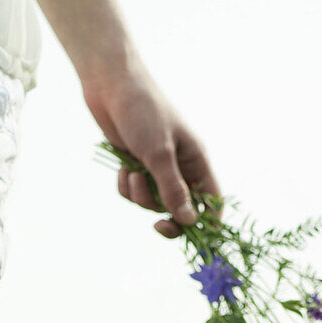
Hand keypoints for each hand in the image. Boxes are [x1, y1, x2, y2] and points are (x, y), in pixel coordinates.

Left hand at [81, 61, 223, 237]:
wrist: (109, 84)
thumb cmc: (142, 111)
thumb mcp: (159, 154)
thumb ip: (174, 190)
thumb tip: (190, 221)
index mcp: (196, 161)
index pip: (212, 199)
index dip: (207, 221)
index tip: (196, 238)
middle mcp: (180, 167)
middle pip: (182, 208)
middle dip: (168, 216)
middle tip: (157, 226)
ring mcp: (157, 167)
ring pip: (154, 202)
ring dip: (141, 195)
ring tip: (132, 173)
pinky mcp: (135, 165)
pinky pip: (134, 192)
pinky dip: (126, 186)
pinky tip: (121, 168)